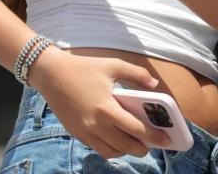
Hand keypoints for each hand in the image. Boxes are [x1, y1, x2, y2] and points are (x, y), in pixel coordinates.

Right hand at [29, 47, 169, 157]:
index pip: (135, 129)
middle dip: (142, 149)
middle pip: (124, 146)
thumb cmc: (84, 68)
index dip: (153, 136)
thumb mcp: (113, 65)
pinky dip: (110, 148)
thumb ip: (137, 74)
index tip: (166, 139)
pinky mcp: (76, 133)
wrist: (51, 74)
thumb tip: (154, 84)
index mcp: (106, 108)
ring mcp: (84, 132)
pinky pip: (97, 148)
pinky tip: (118, 140)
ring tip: (136, 143)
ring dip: (125, 151)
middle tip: (153, 144)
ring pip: (110, 152)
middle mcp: (95, 125)